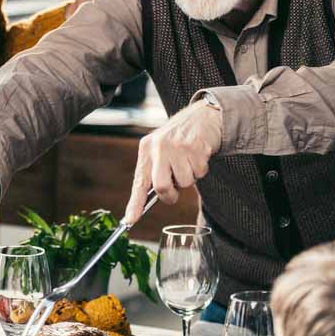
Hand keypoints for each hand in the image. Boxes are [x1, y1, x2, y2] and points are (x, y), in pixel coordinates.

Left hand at [123, 99, 221, 221]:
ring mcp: (178, 147)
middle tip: (175, 189)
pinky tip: (199, 155)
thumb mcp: (160, 148)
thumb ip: (154, 170)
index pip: (139, 181)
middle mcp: (160, 147)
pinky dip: (201, 169)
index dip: (135, 203)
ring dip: (189, 177)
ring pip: (185, 182)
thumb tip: (148, 199)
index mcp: (147, 148)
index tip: (130, 220)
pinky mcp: (196, 148)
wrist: (204, 116)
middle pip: (161, 187)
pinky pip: (199, 173)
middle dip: (170, 194)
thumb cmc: (180, 138)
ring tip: (189, 161)